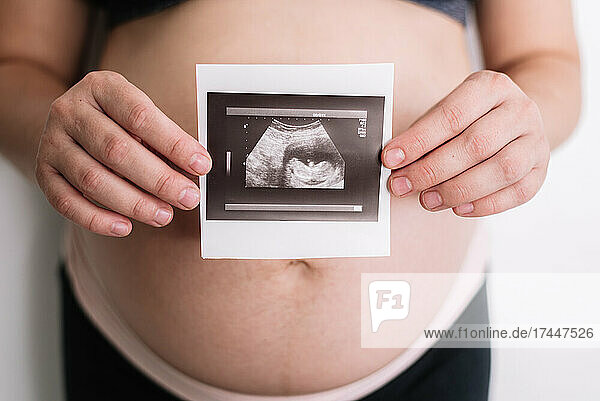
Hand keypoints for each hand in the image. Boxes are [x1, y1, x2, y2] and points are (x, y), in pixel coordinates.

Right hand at [35, 71, 211, 236]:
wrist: (68, 121)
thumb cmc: (117, 120)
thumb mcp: (140, 114)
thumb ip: (165, 138)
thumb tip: (197, 168)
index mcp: (101, 87)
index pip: (140, 116)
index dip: (174, 143)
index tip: (201, 165)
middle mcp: (70, 111)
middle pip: (116, 150)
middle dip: (159, 179)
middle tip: (188, 197)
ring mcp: (52, 142)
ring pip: (93, 180)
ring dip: (134, 203)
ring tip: (164, 214)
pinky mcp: (43, 173)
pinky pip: (67, 202)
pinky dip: (98, 219)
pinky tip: (126, 227)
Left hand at [382, 70, 549, 216]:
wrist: (518, 116)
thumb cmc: (472, 117)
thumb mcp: (449, 110)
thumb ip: (424, 133)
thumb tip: (395, 161)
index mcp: (491, 86)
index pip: (451, 115)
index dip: (418, 140)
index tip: (390, 159)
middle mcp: (520, 110)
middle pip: (476, 144)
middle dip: (432, 170)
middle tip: (402, 184)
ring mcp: (536, 140)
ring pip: (501, 170)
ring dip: (458, 190)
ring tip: (428, 200)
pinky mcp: (541, 169)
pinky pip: (517, 192)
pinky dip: (485, 204)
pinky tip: (458, 209)